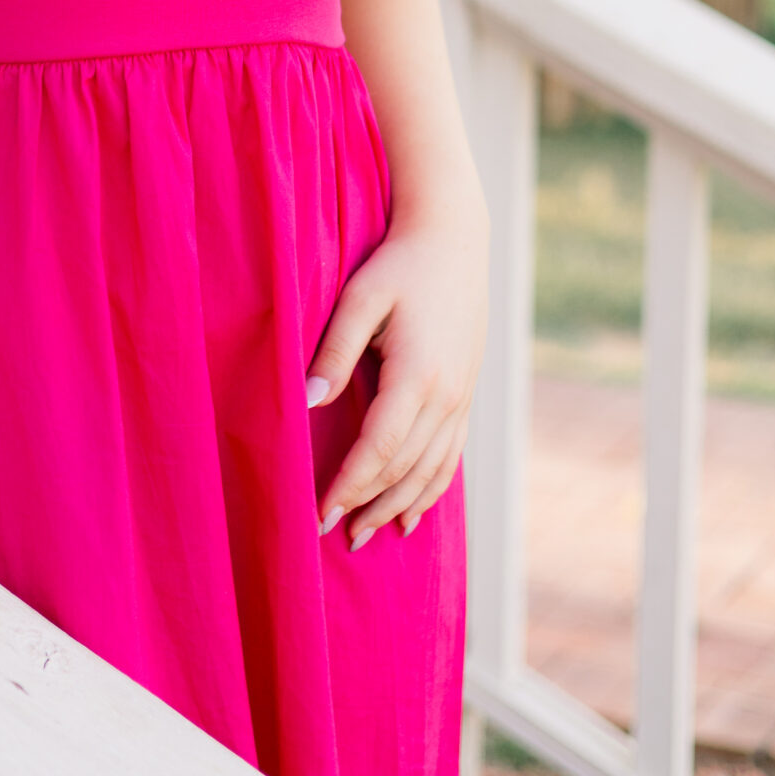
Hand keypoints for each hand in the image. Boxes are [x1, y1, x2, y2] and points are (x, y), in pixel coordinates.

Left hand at [306, 198, 486, 550]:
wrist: (454, 240)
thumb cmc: (400, 264)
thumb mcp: (361, 297)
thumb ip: (334, 349)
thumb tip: (308, 400)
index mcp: (418, 375)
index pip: (379, 449)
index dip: (349, 486)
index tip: (319, 513)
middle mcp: (447, 396)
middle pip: (404, 469)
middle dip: (367, 505)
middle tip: (331, 534)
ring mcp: (462, 399)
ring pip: (430, 471)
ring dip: (397, 506)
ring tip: (365, 535)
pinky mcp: (465, 395)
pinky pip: (450, 457)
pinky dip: (430, 490)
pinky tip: (410, 514)